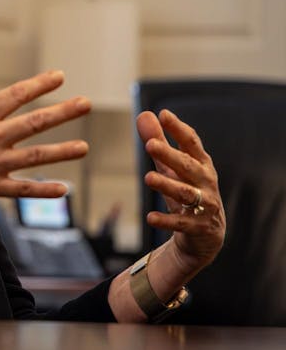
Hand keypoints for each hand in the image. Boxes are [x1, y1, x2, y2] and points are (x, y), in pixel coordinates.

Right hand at [0, 64, 90, 227]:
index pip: (14, 95)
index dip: (38, 85)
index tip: (58, 77)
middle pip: (34, 122)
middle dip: (63, 112)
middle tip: (86, 104)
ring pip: (36, 155)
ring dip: (63, 151)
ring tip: (84, 147)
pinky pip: (22, 189)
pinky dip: (43, 190)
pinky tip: (63, 189)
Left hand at [136, 109, 224, 271]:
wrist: (206, 234)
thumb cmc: (187, 191)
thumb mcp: (172, 167)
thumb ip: (159, 142)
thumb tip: (143, 115)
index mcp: (201, 164)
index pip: (191, 143)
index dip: (179, 129)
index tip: (164, 114)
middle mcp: (206, 182)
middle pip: (188, 166)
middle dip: (170, 155)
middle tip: (150, 144)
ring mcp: (205, 205)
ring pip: (185, 193)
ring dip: (166, 185)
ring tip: (148, 178)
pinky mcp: (198, 226)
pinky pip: (181, 223)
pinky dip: (166, 221)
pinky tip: (149, 218)